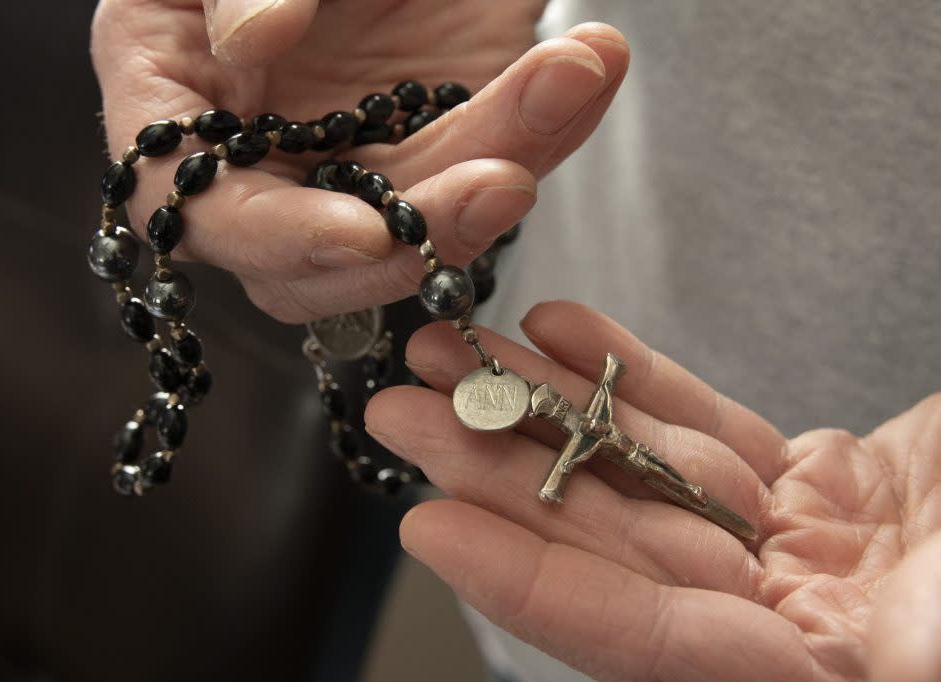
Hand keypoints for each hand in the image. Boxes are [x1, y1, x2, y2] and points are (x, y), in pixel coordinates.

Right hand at [90, 1, 628, 321]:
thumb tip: (252, 43)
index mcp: (176, 99)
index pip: (199, 208)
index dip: (277, 239)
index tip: (363, 231)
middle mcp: (263, 152)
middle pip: (325, 257)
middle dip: (417, 233)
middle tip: (502, 184)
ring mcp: (356, 157)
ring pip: (429, 218)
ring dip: (508, 162)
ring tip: (572, 75)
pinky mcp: (441, 143)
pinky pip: (499, 160)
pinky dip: (552, 121)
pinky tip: (591, 65)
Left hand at [366, 301, 940, 680]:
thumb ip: (888, 652)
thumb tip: (762, 656)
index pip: (650, 643)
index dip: (537, 589)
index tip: (433, 526)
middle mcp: (796, 630)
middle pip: (621, 543)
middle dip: (506, 471)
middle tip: (407, 406)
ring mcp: (805, 555)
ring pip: (650, 472)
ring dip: (549, 406)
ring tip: (458, 349)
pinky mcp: (825, 489)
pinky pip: (710, 428)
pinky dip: (636, 379)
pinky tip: (565, 334)